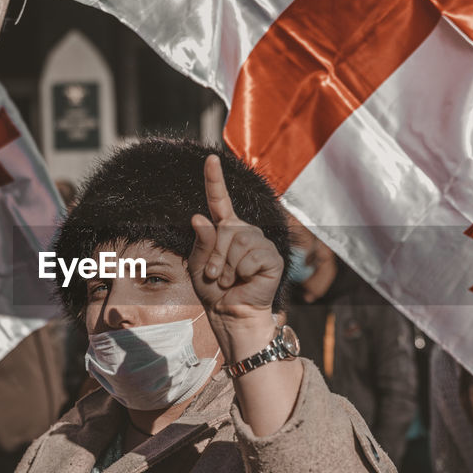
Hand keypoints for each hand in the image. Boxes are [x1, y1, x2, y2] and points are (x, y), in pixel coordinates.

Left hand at [189, 154, 283, 354]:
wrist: (231, 313)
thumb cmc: (214, 291)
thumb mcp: (199, 266)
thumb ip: (201, 242)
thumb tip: (199, 217)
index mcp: (225, 229)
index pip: (219, 201)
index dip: (214, 179)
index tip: (211, 159)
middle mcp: (244, 231)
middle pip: (225, 229)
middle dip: (216, 256)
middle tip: (217, 276)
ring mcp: (260, 242)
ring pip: (238, 242)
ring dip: (228, 267)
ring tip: (231, 280)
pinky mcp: (272, 256)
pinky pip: (252, 256)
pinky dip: (243, 272)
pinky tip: (247, 280)